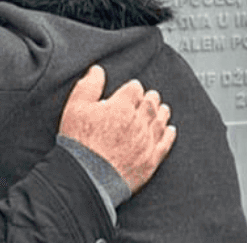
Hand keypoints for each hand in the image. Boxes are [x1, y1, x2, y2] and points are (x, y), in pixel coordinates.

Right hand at [58, 64, 175, 192]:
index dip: (134, 87)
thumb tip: (98, 70)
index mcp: (121, 106)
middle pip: (150, 105)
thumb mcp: (76, 106)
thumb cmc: (79, 139)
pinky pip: (164, 145)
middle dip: (151, 98)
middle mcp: (137, 122)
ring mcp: (146, 142)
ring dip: (162, 113)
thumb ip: (89, 85)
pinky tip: (171, 130)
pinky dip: (169, 136)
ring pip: (159, 123)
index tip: (134, 88)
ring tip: (163, 109)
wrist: (88, 175)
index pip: (135, 90)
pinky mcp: (150, 161)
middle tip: (152, 95)